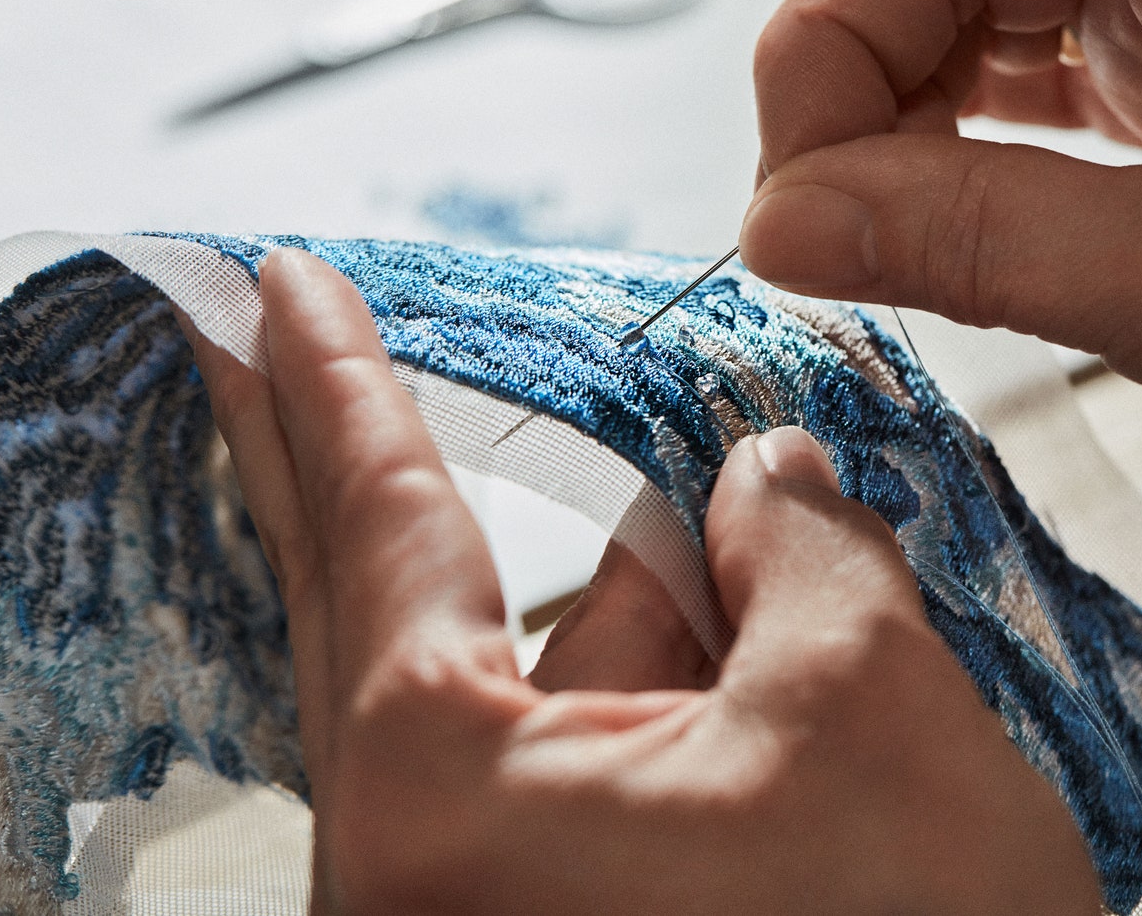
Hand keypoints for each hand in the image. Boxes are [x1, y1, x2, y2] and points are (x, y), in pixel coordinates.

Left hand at [182, 248, 1098, 913]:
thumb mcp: (873, 709)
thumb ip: (803, 550)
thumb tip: (765, 479)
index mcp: (446, 802)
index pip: (379, 524)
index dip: (335, 379)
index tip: (269, 287)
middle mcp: (423, 869)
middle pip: (394, 594)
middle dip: (356, 447)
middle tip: (282, 326)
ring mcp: (483, 909)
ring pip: (534, 684)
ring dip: (633, 591)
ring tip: (750, 530)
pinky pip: (579, 763)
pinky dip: (653, 677)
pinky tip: (747, 632)